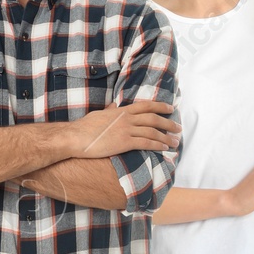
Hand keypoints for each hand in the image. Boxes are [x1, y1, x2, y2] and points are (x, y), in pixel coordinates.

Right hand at [64, 100, 180, 158]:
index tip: (171, 108)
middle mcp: (126, 119)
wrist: (75, 138)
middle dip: (168, 123)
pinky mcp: (125, 143)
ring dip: (166, 137)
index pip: (145, 106)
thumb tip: (113, 104)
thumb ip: (109, 110)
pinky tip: (165, 148)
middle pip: (153, 119)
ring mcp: (126, 130)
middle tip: (178, 128)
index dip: (160, 106)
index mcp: (120, 111)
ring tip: (175, 141)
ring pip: (153, 132)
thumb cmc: (83, 128)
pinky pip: (146, 143)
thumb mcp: (98, 114)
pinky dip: (158, 145)